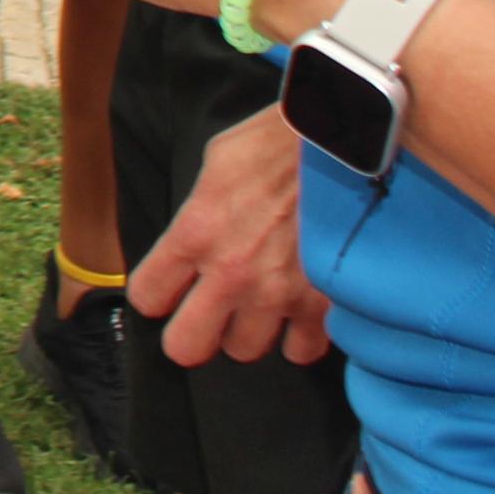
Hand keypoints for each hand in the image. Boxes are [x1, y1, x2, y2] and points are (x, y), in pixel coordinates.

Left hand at [131, 111, 332, 367]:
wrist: (346, 144)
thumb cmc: (279, 143)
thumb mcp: (218, 161)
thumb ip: (199, 208)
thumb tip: (192, 236)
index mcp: (195, 231)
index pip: (148, 296)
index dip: (156, 295)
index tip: (168, 289)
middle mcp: (231, 272)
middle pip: (188, 346)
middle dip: (192, 334)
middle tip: (206, 315)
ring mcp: (279, 294)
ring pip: (245, 350)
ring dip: (249, 331)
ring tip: (259, 305)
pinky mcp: (324, 305)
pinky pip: (302, 350)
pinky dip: (300, 337)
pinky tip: (298, 311)